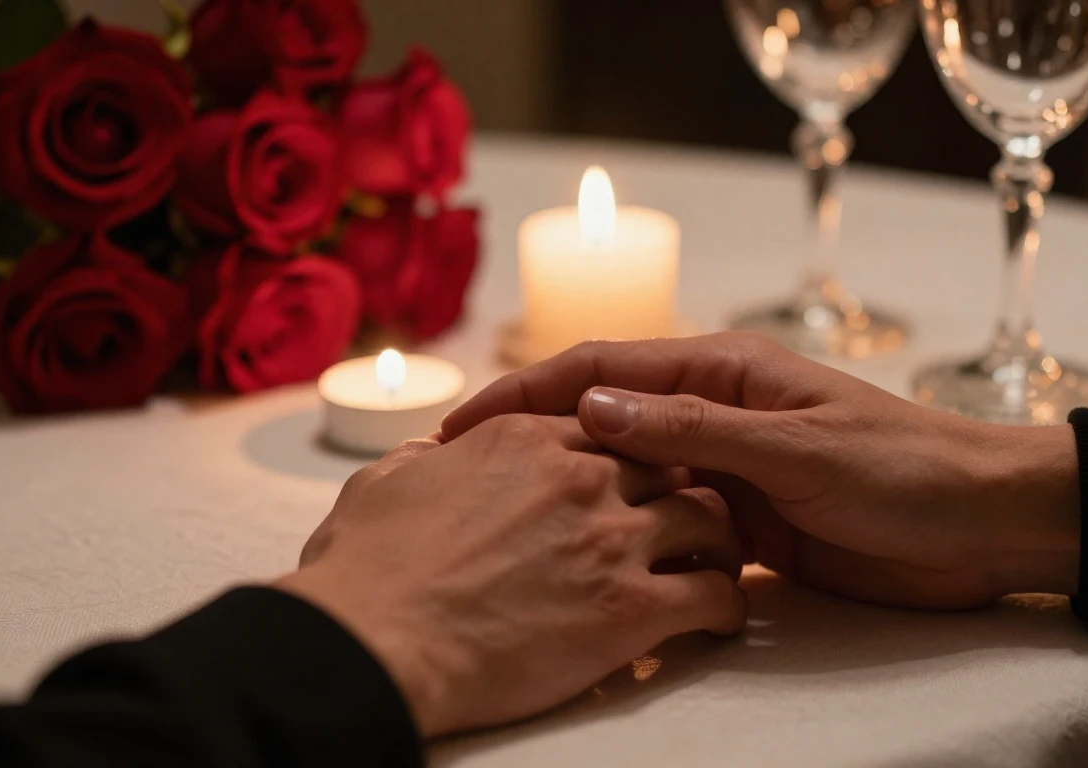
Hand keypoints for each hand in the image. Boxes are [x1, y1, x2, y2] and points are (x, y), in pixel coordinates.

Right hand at [276, 416, 745, 736]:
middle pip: (665, 460)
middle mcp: (579, 477)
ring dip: (717, 540)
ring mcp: (611, 539)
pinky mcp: (629, 607)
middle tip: (678, 516)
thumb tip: (430, 450)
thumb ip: (421, 459)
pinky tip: (715, 618)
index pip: (603, 417)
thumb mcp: (384, 484)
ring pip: (706, 516)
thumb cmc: (363, 570)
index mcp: (524, 439)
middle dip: (678, 484)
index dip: (626, 442)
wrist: (374, 644)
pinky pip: (711, 594)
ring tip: (713, 564)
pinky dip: (724, 605)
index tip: (632, 468)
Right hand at [443, 332, 1081, 610]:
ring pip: (630, 479)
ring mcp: (727, 472)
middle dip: (533, 445)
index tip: (462, 426)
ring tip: (505, 528)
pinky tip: (584, 565)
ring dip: (574, 496)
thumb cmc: (905, 470)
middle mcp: (716, 416)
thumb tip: (593, 407)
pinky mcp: (744, 525)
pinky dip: (628, 539)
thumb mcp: (799, 449)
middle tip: (461, 484)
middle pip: (603, 423)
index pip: (603, 369)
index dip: (527, 392)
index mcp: (724, 372)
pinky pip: (669, 526)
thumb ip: (699, 431)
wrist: (984, 525)